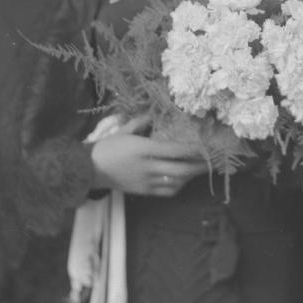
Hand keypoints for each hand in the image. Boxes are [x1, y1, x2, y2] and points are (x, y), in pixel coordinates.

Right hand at [90, 119, 208, 196]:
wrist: (89, 170)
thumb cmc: (107, 147)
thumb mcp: (124, 130)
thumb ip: (142, 121)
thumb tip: (155, 111)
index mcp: (143, 149)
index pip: (174, 150)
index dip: (192, 149)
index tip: (205, 146)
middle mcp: (147, 167)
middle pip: (180, 170)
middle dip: (198, 166)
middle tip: (212, 161)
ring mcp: (146, 182)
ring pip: (176, 182)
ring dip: (191, 176)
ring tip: (202, 169)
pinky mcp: (143, 192)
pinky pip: (166, 192)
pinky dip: (178, 186)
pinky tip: (184, 179)